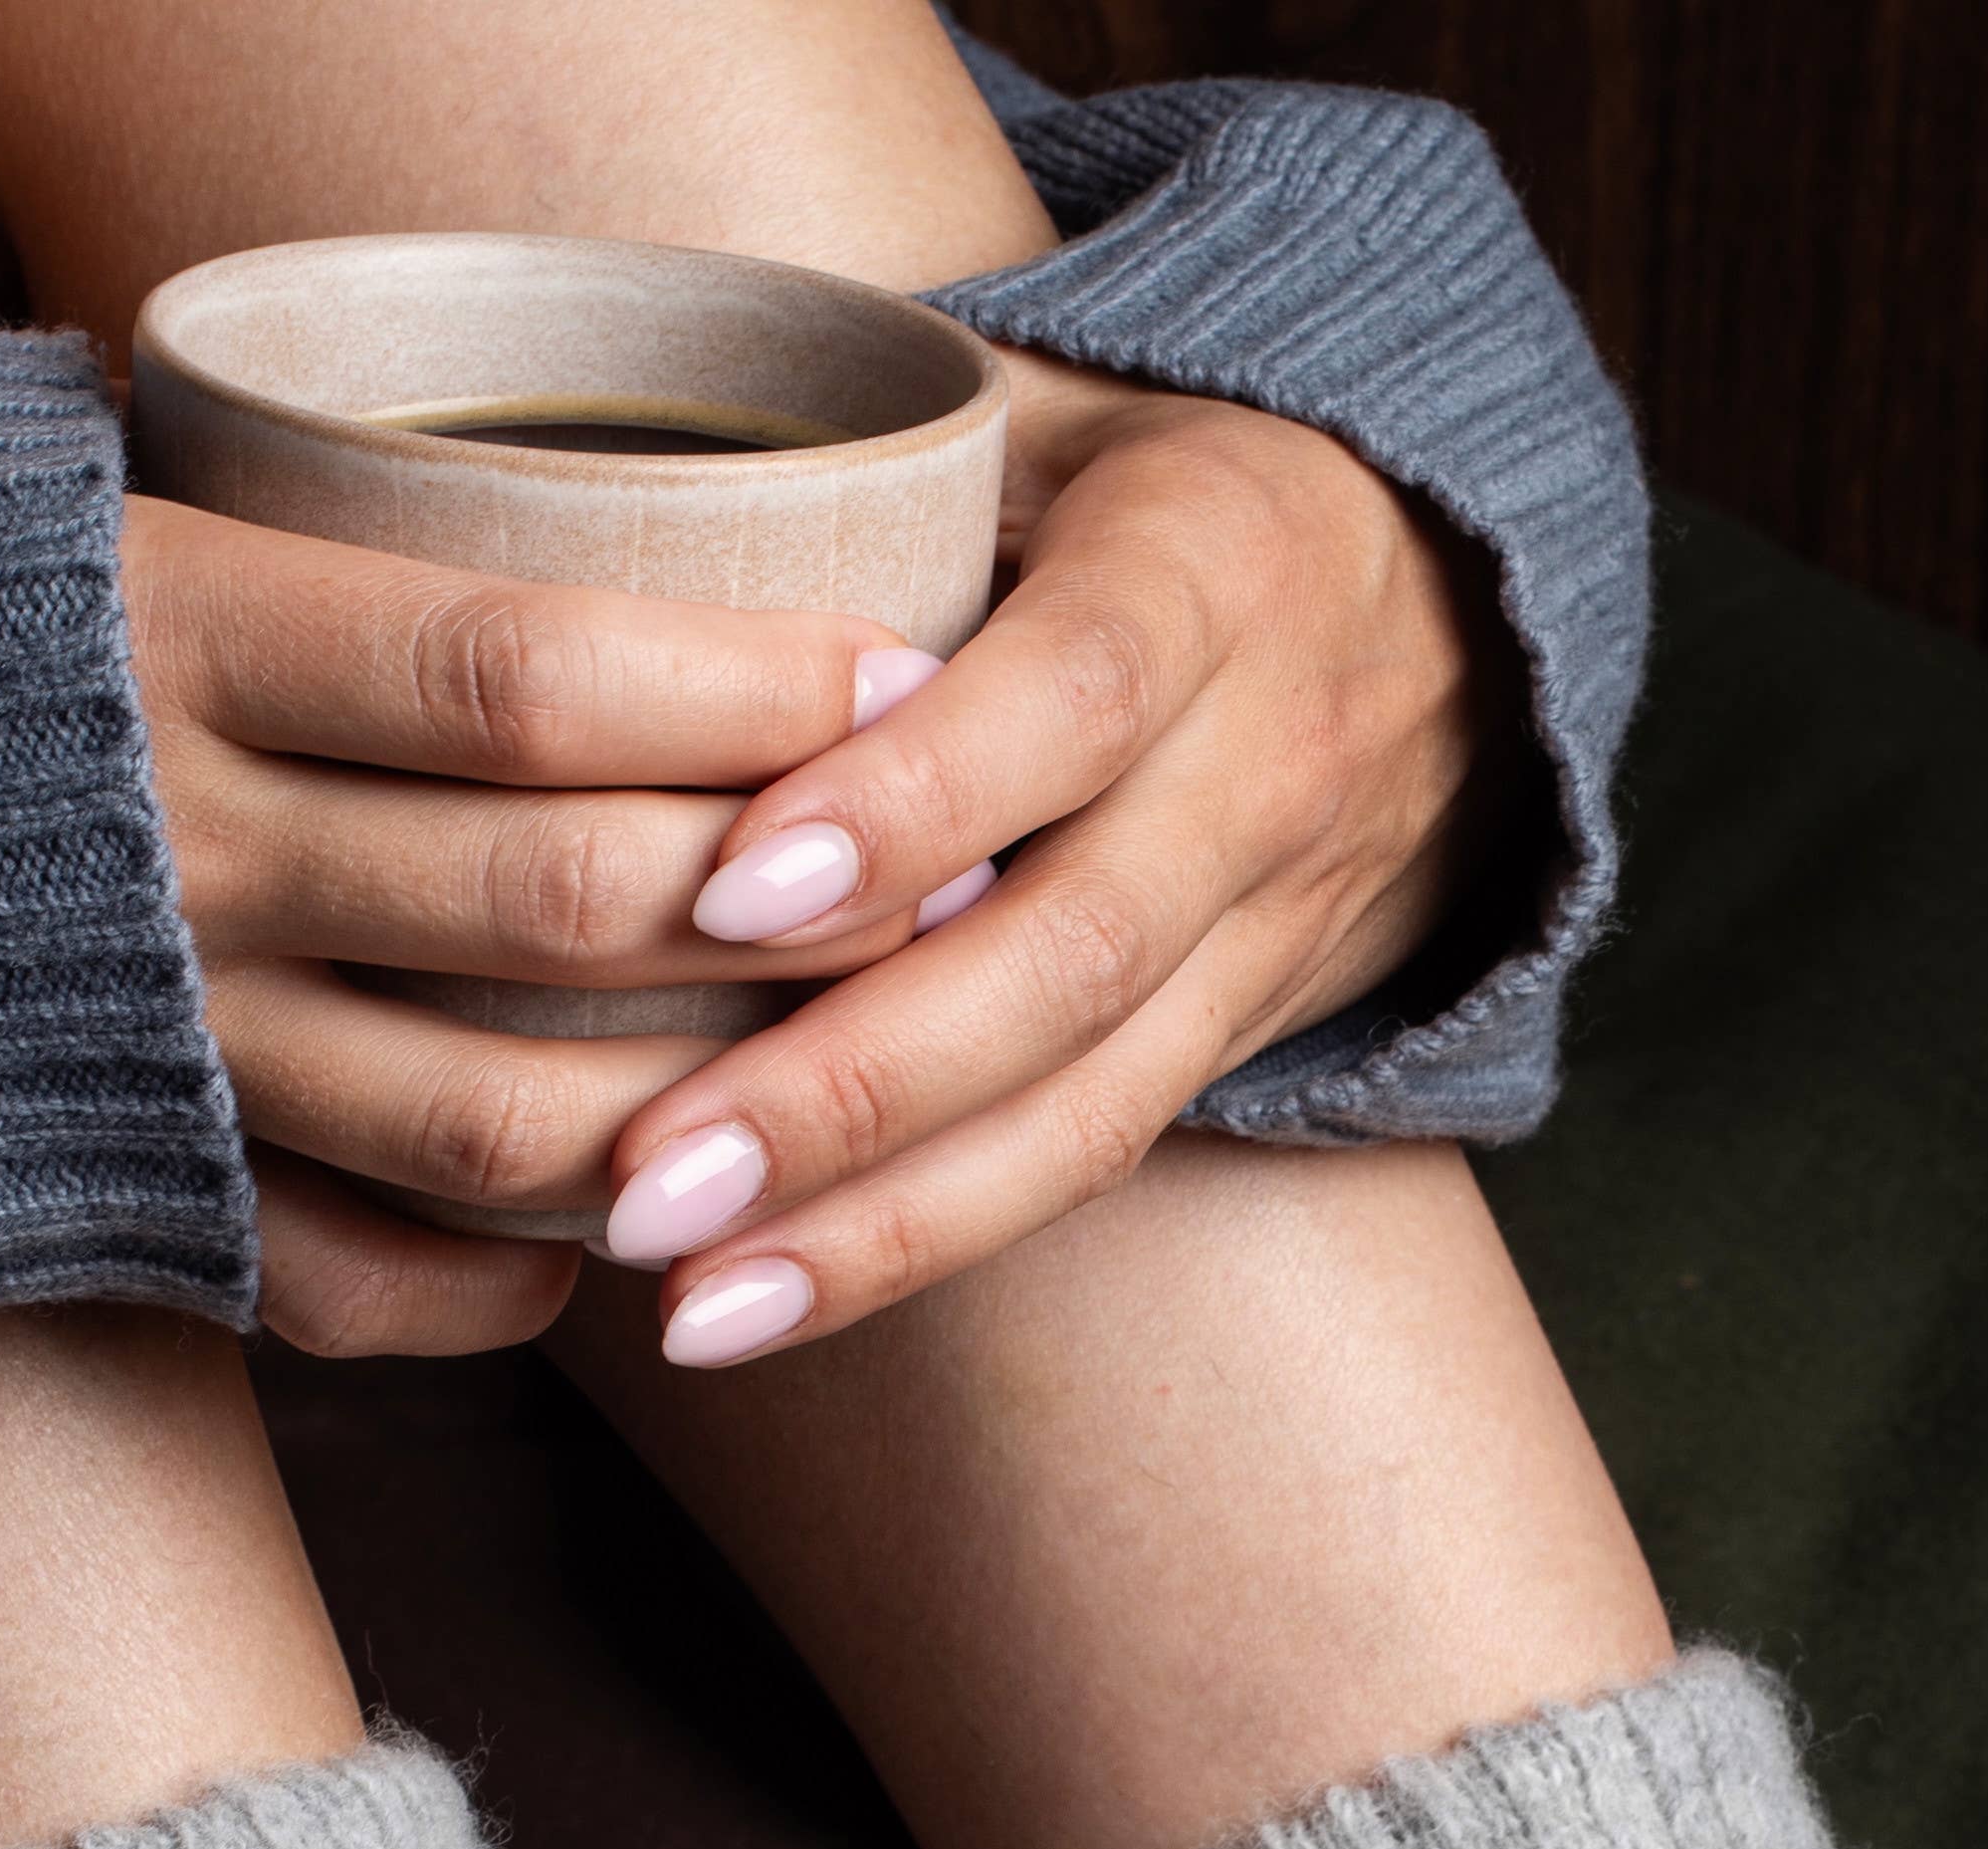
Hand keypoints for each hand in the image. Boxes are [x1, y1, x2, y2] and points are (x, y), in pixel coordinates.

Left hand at [116, 345, 1504, 1366]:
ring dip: (873, 1221)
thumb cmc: (1131, 479)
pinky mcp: (1238, 1044)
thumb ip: (851, 442)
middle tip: (643, 1179)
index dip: (913, 798)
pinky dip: (912, 1248)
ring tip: (682, 1298)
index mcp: (1220, 557)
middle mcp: (1271, 761)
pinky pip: (1082, 1167)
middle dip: (851, 1083)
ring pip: (1087, 1106)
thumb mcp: (1035, 402)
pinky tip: (750, 1308)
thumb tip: (555, 447)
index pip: (1076, 689)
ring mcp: (1271, 926)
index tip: (729, 892)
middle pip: (1071, 955)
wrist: (1432, 610)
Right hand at [120, 495, 907, 1359]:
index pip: (524, 674)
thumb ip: (368, 564)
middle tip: (948, 888)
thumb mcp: (137, 514)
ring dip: (697, 1114)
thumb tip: (664, 583)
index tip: (903, 678)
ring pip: (501, 1124)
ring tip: (825, 1065)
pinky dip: (516, 1280)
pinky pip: (367, 1284)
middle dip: (789, 910)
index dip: (744, 694)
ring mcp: (161, 1042)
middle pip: (555, 905)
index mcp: (176, 636)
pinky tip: (617, 1229)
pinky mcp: (138, 1190)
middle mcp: (172, 847)